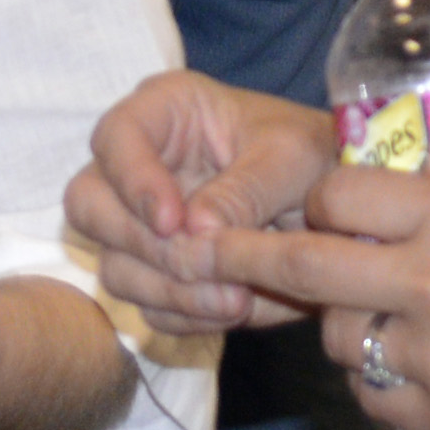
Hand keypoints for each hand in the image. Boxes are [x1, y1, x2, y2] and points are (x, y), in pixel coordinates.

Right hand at [69, 71, 339, 332]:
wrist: (338, 208)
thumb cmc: (311, 156)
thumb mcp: (294, 157)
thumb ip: (247, 188)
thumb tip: (196, 229)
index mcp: (164, 113)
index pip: (116, 137)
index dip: (133, 180)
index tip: (172, 221)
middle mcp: (138, 168)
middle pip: (90, 207)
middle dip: (143, 245)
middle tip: (203, 266)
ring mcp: (140, 226)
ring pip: (115, 267)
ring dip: (170, 291)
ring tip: (235, 298)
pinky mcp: (158, 274)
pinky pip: (149, 307)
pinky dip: (186, 317)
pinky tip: (233, 309)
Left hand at [207, 96, 429, 429]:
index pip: (343, 194)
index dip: (325, 192)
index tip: (327, 194)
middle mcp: (428, 287)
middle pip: (304, 267)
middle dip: (255, 255)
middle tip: (221, 248)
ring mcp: (429, 360)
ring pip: (336, 336)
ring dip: (334, 317)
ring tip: (355, 305)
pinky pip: (373, 394)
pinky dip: (372, 376)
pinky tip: (394, 362)